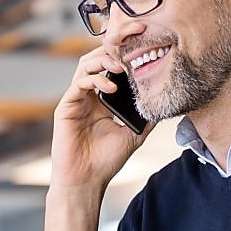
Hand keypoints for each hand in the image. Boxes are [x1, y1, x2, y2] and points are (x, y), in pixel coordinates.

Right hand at [49, 45, 149, 189]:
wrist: (87, 180)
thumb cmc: (106, 160)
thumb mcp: (134, 134)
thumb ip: (146, 117)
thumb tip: (165, 103)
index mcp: (102, 99)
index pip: (111, 68)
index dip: (124, 56)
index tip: (142, 50)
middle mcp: (88, 96)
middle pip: (96, 59)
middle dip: (113, 50)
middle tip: (131, 49)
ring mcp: (76, 100)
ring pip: (86, 66)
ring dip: (104, 61)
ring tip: (122, 67)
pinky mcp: (66, 107)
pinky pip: (78, 84)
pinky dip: (95, 80)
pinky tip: (111, 87)